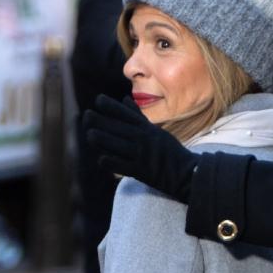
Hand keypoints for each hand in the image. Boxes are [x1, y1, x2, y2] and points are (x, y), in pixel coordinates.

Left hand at [84, 95, 198, 201]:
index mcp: (147, 129)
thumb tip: (124, 100)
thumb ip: (138, 116)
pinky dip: (108, 161)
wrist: (185, 173)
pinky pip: (118, 164)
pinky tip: (102, 159)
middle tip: (87, 115)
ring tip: (90, 134)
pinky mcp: (138, 171)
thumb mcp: (156, 130)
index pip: (126, 113)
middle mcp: (143, 139)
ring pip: (115, 144)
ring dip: (100, 138)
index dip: (111, 106)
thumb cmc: (169, 151)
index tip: (98, 100)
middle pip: (117, 127)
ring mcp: (140, 155)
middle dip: (100, 120)